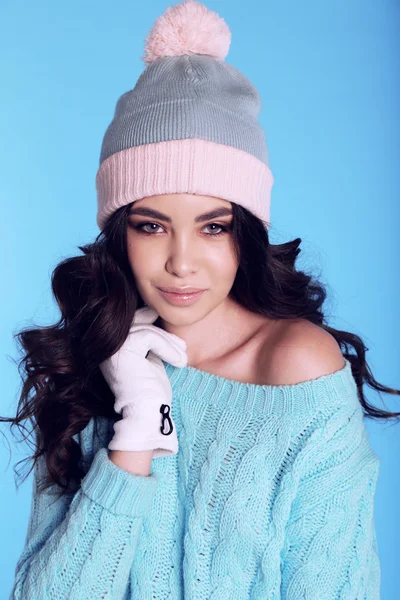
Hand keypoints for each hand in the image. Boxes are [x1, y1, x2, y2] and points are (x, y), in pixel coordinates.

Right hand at [99, 306, 187, 457]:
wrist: (146, 416)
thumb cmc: (150, 393)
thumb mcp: (149, 358)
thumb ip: (147, 339)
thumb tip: (151, 312)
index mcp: (109, 347)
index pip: (131, 320)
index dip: (153, 324)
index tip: (175, 341)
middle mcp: (105, 345)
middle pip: (137, 321)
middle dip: (163, 331)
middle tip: (182, 346)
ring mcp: (111, 346)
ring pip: (147, 330)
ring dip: (170, 343)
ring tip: (183, 358)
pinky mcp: (121, 350)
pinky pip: (150, 337)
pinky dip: (168, 348)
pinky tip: (179, 362)